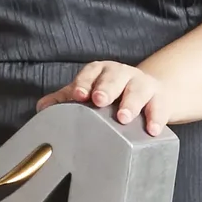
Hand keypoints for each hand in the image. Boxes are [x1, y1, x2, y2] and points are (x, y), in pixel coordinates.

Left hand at [38, 61, 172, 136]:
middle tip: (99, 100)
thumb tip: (42, 108)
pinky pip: (159, 107)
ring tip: (124, 118)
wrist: (149, 94)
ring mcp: (142, 85)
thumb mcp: (89, 93)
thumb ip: (65, 100)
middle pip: (114, 77)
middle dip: (106, 88)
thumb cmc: (111, 94)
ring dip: (130, 103)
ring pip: (138, 90)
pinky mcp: (160, 99)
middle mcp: (122, 74)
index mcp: (100, 72)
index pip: (91, 73)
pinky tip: (152, 130)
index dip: (84, 83)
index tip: (78, 95)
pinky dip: (156, 118)